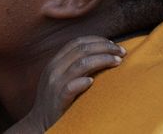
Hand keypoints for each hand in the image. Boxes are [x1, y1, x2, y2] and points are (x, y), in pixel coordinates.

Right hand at [5, 36, 124, 133]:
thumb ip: (74, 67)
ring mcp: (54, 84)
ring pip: (80, 64)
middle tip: (122, 51)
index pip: (76, 42)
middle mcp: (53, 69)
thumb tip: (101, 55)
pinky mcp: (57, 100)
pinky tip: (94, 82)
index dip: (96, 40)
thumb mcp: (61, 78)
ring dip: (102, 60)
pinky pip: (70, 87)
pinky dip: (82, 82)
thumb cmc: (57, 100)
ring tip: (117, 61)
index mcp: (55, 62)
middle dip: (104, 47)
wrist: (39, 122)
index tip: (113, 44)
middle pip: (81, 50)